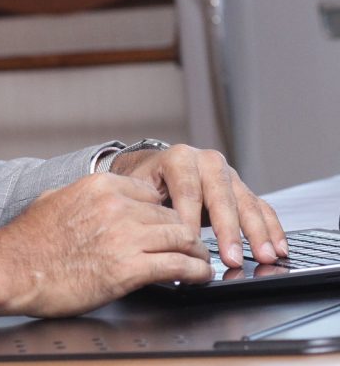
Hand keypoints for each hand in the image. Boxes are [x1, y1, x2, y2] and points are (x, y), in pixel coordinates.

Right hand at [0, 172, 213, 318]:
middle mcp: (117, 206)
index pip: (152, 192)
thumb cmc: (28, 241)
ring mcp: (125, 236)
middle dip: (183, 232)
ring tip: (201, 262)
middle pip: (171, 214)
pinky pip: (179, 265)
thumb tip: (98, 200)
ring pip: (183, 236)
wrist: (12, 269)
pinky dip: (196, 272)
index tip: (168, 224)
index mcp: (100, 185)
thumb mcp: (56, 199)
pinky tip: (200, 277)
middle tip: (191, 246)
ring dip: (196, 251)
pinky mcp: (130, 268)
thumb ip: (86, 196)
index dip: (162, 211)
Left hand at [109, 144, 286, 268]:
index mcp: (179, 158)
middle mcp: (207, 162)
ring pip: (246, 202)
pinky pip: (261, 207)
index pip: (187, 190)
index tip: (191, 243)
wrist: (154, 168)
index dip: (190, 218)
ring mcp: (228, 175)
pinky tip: (279, 248)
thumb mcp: (138, 188)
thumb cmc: (145, 182)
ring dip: (257, 232)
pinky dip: (272, 228)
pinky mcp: (242, 190)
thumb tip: (156, 234)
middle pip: (221, 196)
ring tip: (264, 256)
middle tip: (232, 257)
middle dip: (228, 229)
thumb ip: (147, 206)